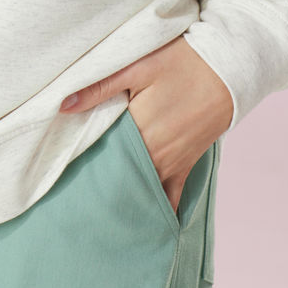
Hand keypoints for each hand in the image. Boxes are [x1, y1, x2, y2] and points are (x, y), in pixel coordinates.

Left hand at [58, 36, 233, 214]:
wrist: (229, 68)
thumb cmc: (182, 61)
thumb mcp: (138, 66)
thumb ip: (100, 87)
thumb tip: (63, 106)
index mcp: (139, 128)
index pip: (100, 155)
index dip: (78, 163)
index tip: (59, 174)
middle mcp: (156, 153)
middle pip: (119, 177)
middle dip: (97, 186)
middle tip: (71, 199)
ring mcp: (173, 162)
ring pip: (142, 189)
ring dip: (122, 196)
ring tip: (98, 213)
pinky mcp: (187, 164)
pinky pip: (171, 196)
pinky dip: (157, 209)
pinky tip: (145, 226)